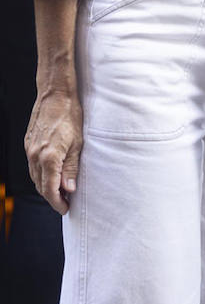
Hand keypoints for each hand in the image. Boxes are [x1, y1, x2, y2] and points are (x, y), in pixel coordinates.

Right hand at [25, 90, 82, 212]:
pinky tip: (50, 174)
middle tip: (65, 202)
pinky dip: (40, 175)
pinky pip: (32, 166)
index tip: (65, 208)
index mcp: (49, 157)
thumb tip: (69, 188)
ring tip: (60, 190)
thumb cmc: (70, 115)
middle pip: (40, 186)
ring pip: (34, 177)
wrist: (55, 94)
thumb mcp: (78, 143)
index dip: (57, 203)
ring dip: (45, 187)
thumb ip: (72, 167)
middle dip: (52, 197)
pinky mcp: (28, 143)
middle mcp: (35, 155)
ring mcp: (29, 149)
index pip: (50, 190)